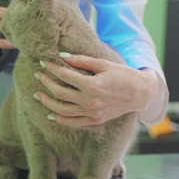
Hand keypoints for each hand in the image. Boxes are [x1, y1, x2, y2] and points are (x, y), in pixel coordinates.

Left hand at [33, 53, 158, 126]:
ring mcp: (92, 113)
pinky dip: (60, 119)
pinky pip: (73, 122)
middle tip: (38, 74)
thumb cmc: (123, 75)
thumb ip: (82, 60)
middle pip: (60, 93)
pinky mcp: (94, 120)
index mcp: (93, 85)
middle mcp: (90, 101)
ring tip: (37, 95)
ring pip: (62, 110)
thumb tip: (62, 56)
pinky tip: (51, 114)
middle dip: (46, 82)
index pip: (65, 75)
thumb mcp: (103, 63)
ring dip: (47, 102)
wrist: (141, 93)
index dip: (52, 68)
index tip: (44, 62)